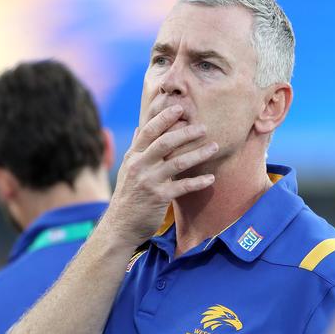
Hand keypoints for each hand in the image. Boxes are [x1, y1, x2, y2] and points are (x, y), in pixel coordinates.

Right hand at [103, 105, 218, 247]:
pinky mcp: (159, 198)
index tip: (179, 107)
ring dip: (198, 154)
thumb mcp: (127, 170)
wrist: (120, 226)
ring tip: (214, 147)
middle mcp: (140, 166)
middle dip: (185, 132)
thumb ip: (136, 149)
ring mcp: (149, 181)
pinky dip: (198, 182)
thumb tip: (140, 128)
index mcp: (133, 156)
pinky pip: (183, 187)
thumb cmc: (128, 196)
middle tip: (203, 127)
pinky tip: (211, 178)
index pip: (148, 130)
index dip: (163, 117)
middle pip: (165, 142)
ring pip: (177, 163)